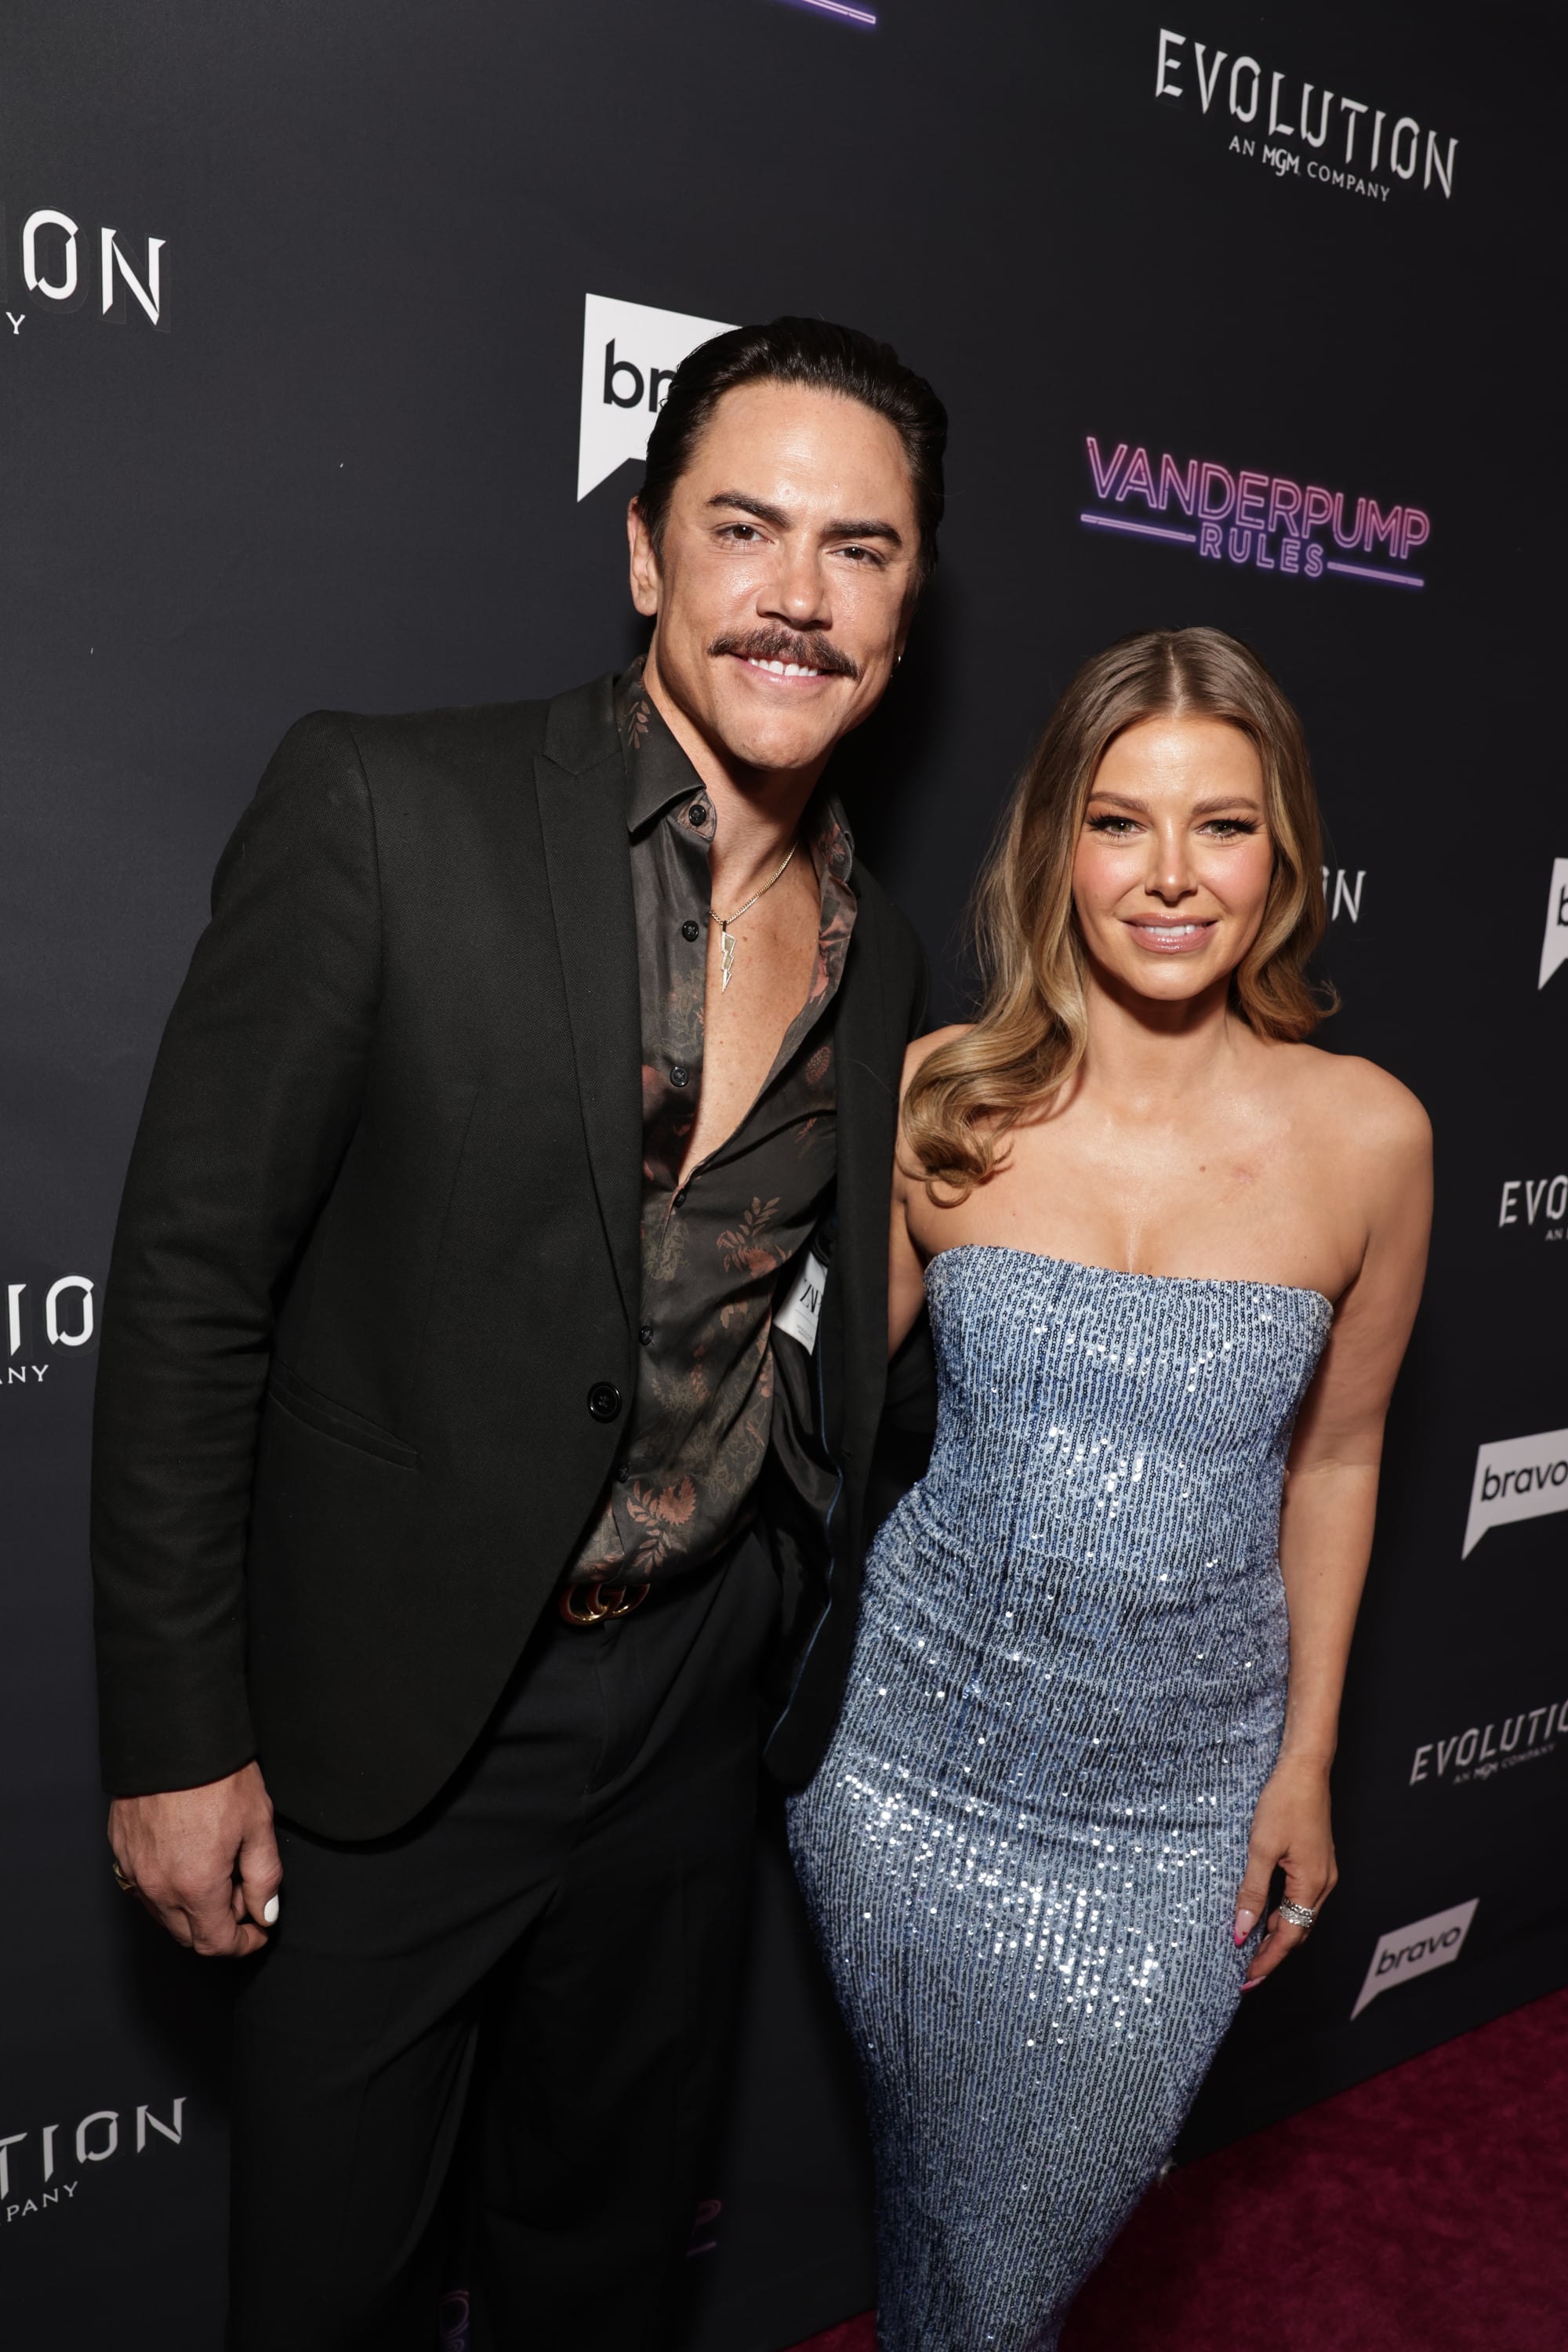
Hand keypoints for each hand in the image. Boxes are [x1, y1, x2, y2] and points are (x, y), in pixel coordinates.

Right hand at [108, 1761, 280, 1956]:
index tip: (257, 1931)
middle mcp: (157, 1887)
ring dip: (193, 1908)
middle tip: (242, 1892)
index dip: (242, 1944)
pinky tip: (189, 1859)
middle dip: (220, 1925)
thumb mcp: (258, 1825)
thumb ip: (264, 1878)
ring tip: (218, 1869)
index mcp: (195, 1886)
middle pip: (188, 1935)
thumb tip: (264, 1913)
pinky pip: (144, 1888)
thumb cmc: (218, 1776)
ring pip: (164, 1915)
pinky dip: (168, 1888)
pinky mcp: (121, 1851)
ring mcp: (134, 1870)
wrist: (173, 1737)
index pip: (215, 1943)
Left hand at [1232, 1756, 1336, 1990]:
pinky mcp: (1317, 1861)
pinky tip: (1265, 1913)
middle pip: (1299, 1931)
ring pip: (1300, 1915)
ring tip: (1250, 1947)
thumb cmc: (1284, 1801)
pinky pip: (1301, 1898)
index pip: (1289, 1937)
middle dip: (1272, 1954)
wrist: (1305, 1768)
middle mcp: (1324, 1883)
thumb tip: (1243, 1930)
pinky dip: (1284, 1912)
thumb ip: (1252, 1892)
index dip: (1267, 1961)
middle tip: (1245, 1972)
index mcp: (1313, 1884)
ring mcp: (1323, 1872)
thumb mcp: (1261, 1848)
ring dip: (1277, 1933)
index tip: (1247, 1980)